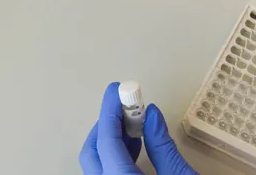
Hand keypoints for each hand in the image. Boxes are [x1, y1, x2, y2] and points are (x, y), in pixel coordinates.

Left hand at [80, 82, 197, 174]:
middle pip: (93, 151)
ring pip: (98, 163)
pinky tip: (135, 143)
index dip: (110, 110)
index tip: (117, 89)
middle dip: (107, 124)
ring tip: (134, 120)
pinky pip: (106, 172)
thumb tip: (151, 115)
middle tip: (125, 103)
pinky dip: (116, 154)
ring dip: (112, 139)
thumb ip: (163, 146)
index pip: (106, 141)